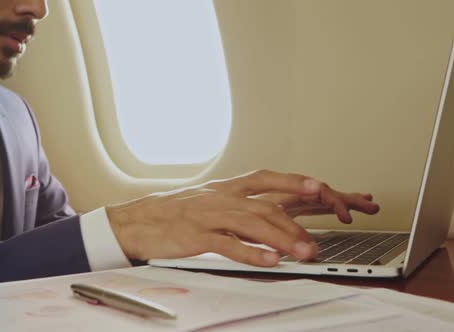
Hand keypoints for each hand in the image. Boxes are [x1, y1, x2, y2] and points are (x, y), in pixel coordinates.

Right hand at [106, 170, 379, 266]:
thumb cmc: (177, 212)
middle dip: (301, 219)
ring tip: (306, 253)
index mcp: (229, 187)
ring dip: (284, 238)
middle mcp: (223, 197)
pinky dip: (251, 252)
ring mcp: (210, 215)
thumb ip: (243, 206)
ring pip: (254, 222)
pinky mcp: (196, 236)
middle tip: (326, 234)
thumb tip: (277, 215)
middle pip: (269, 203)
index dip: (298, 184)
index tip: (326, 190)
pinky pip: (227, 244)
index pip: (270, 180)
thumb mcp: (213, 201)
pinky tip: (270, 260)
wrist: (137, 221)